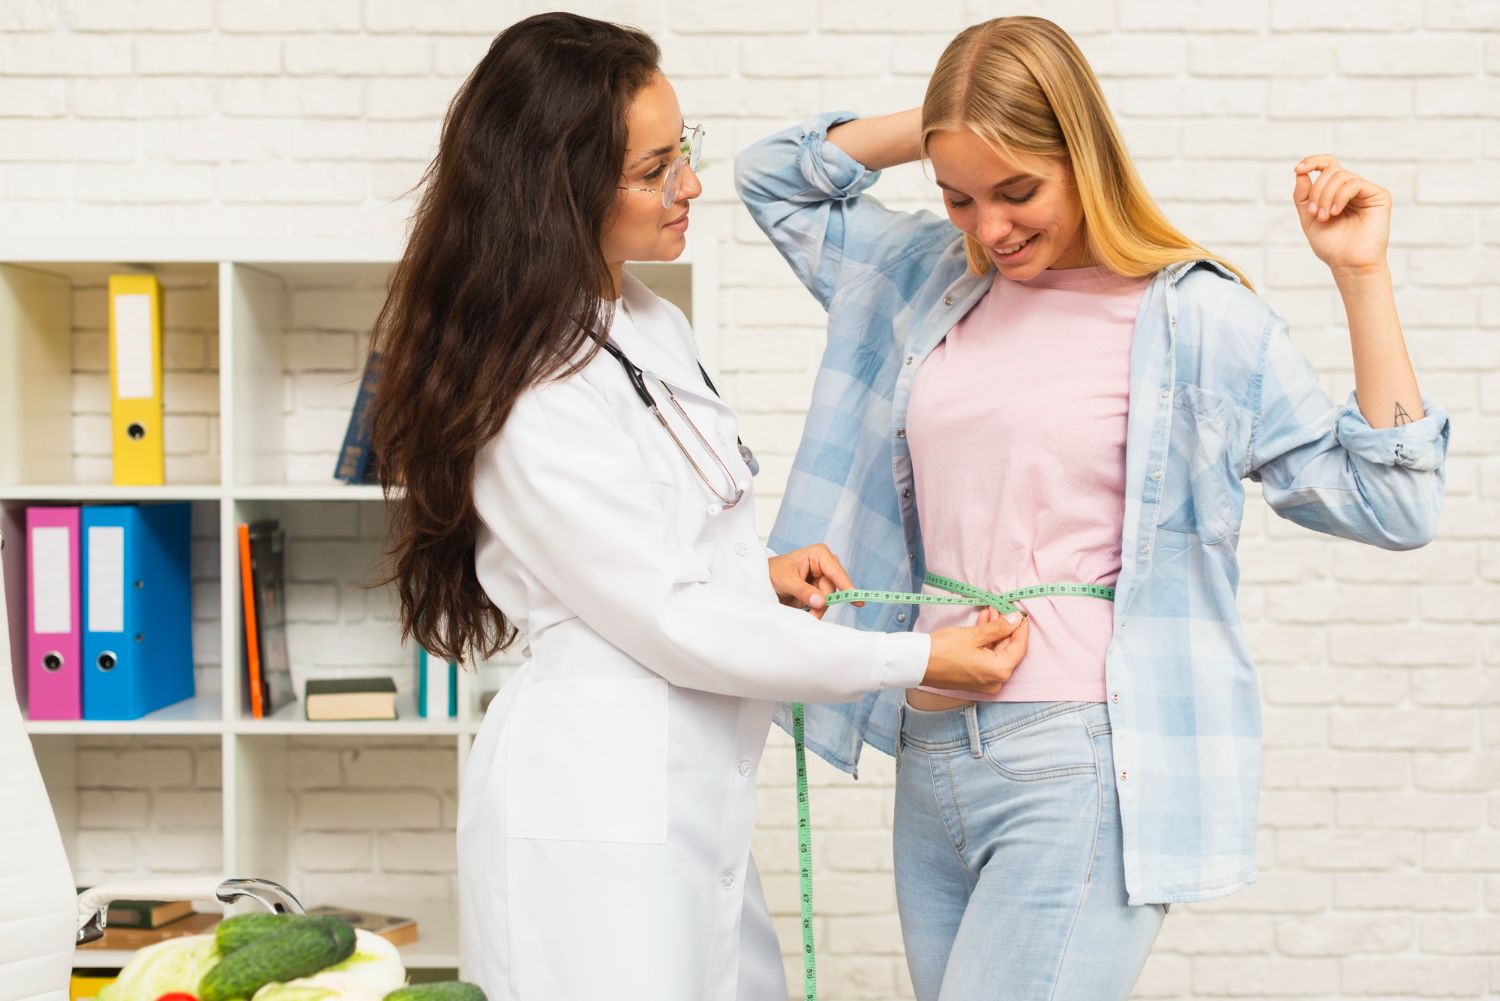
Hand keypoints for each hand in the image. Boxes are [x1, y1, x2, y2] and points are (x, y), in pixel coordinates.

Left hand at [767, 543, 862, 620]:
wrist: (764, 579)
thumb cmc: (773, 572)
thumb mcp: (786, 581)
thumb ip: (804, 591)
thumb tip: (822, 602)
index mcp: (819, 554)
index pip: (835, 571)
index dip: (846, 585)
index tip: (855, 599)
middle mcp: (825, 564)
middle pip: (833, 587)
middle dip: (824, 602)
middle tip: (812, 614)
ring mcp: (824, 577)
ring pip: (830, 597)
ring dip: (819, 608)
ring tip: (806, 612)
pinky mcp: (821, 589)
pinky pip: (825, 602)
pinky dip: (817, 609)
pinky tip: (809, 610)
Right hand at [922, 607, 1029, 695]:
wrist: (918, 663)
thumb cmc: (943, 650)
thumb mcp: (973, 635)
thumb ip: (998, 627)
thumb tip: (1016, 619)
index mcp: (1000, 671)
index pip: (1019, 646)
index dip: (1021, 627)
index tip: (1019, 612)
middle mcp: (996, 680)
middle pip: (1008, 650)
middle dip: (1005, 627)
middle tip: (1001, 608)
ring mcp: (985, 682)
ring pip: (997, 653)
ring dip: (994, 632)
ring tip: (989, 612)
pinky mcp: (975, 679)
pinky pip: (987, 659)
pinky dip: (986, 642)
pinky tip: (982, 624)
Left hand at [1293, 154, 1390, 276]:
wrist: (1349, 264)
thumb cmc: (1332, 245)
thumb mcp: (1309, 218)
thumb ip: (1303, 196)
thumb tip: (1300, 173)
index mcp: (1337, 192)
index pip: (1327, 165)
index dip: (1312, 162)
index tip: (1298, 169)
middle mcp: (1352, 188)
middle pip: (1331, 170)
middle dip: (1317, 191)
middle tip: (1314, 213)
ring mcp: (1366, 191)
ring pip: (1341, 176)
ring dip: (1326, 196)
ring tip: (1324, 217)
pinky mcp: (1379, 195)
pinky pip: (1355, 183)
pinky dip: (1340, 196)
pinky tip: (1335, 212)